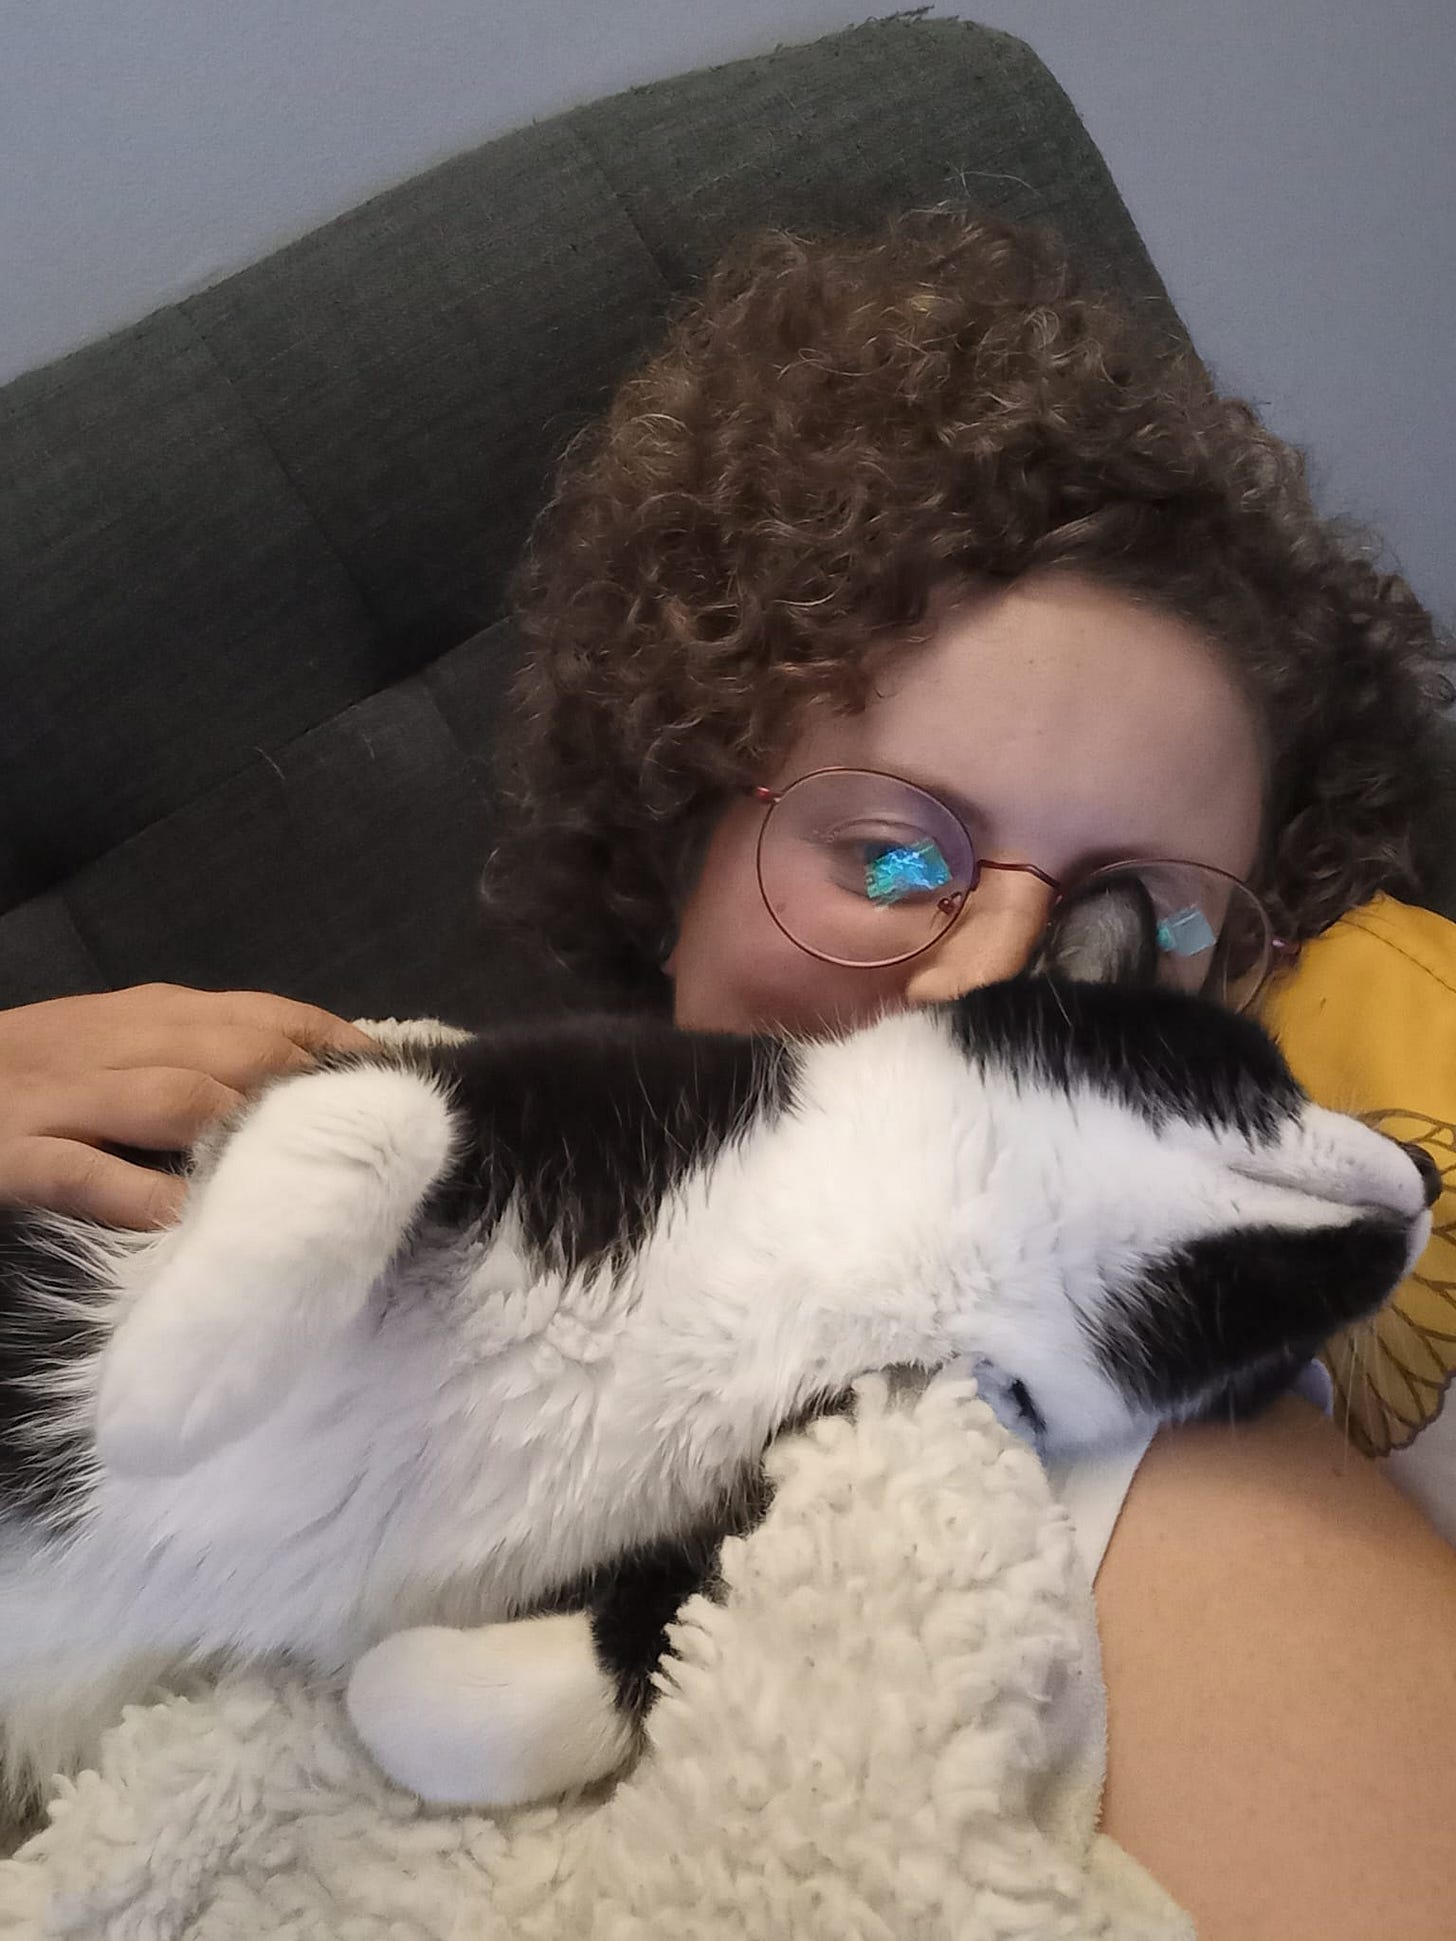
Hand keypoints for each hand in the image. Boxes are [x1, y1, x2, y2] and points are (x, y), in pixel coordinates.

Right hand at [0, 984, 377, 1229]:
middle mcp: (108, 1042)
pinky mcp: (8, 1156)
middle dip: (313, 1091)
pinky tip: (190, 1223)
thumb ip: (189, 1062)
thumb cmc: (20, 1082)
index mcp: (139, 1014)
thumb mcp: (110, 1052)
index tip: (402, 1085)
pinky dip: (141, 1195)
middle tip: (377, 1140)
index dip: (338, 1047)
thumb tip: (296, 1095)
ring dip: (250, 1132)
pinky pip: (84, 1172)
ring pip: (177, 1098)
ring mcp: (56, 1099)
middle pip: (237, 1052)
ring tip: (310, 1174)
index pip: (265, 1015)